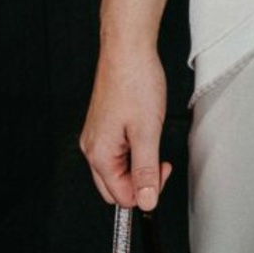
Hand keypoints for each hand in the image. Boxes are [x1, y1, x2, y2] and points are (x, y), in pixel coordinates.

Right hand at [79, 46, 168, 207]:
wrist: (128, 50)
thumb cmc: (135, 83)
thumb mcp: (147, 133)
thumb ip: (146, 172)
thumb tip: (147, 202)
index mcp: (100, 154)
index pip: (121, 197)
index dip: (146, 192)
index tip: (162, 171)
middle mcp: (92, 148)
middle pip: (115, 187)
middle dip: (140, 182)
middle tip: (159, 162)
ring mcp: (96, 136)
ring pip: (117, 170)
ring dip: (137, 165)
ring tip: (152, 141)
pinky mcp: (103, 126)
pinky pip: (117, 152)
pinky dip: (133, 151)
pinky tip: (144, 133)